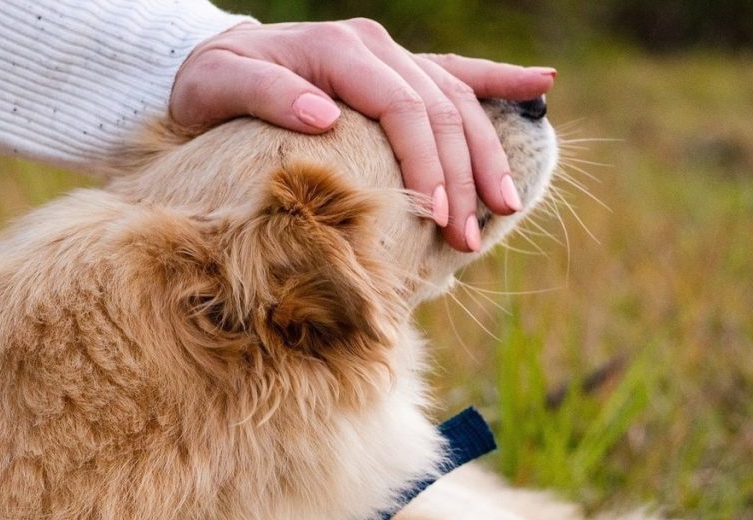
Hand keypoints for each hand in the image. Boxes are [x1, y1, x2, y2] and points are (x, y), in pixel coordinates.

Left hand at [169, 19, 555, 251]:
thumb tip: (323, 115)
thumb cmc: (211, 84)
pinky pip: (457, 72)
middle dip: (462, 176)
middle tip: (469, 238)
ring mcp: (391, 56)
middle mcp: (374, 48)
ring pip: (458, 100)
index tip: (438, 217)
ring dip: (486, 154)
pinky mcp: (396, 69)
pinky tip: (541, 86)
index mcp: (339, 49)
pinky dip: (500, 79)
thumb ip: (266, 95)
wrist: (214, 61)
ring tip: (505, 206)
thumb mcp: (218, 86)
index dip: (427, 163)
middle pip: (439, 110)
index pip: (402, 108)